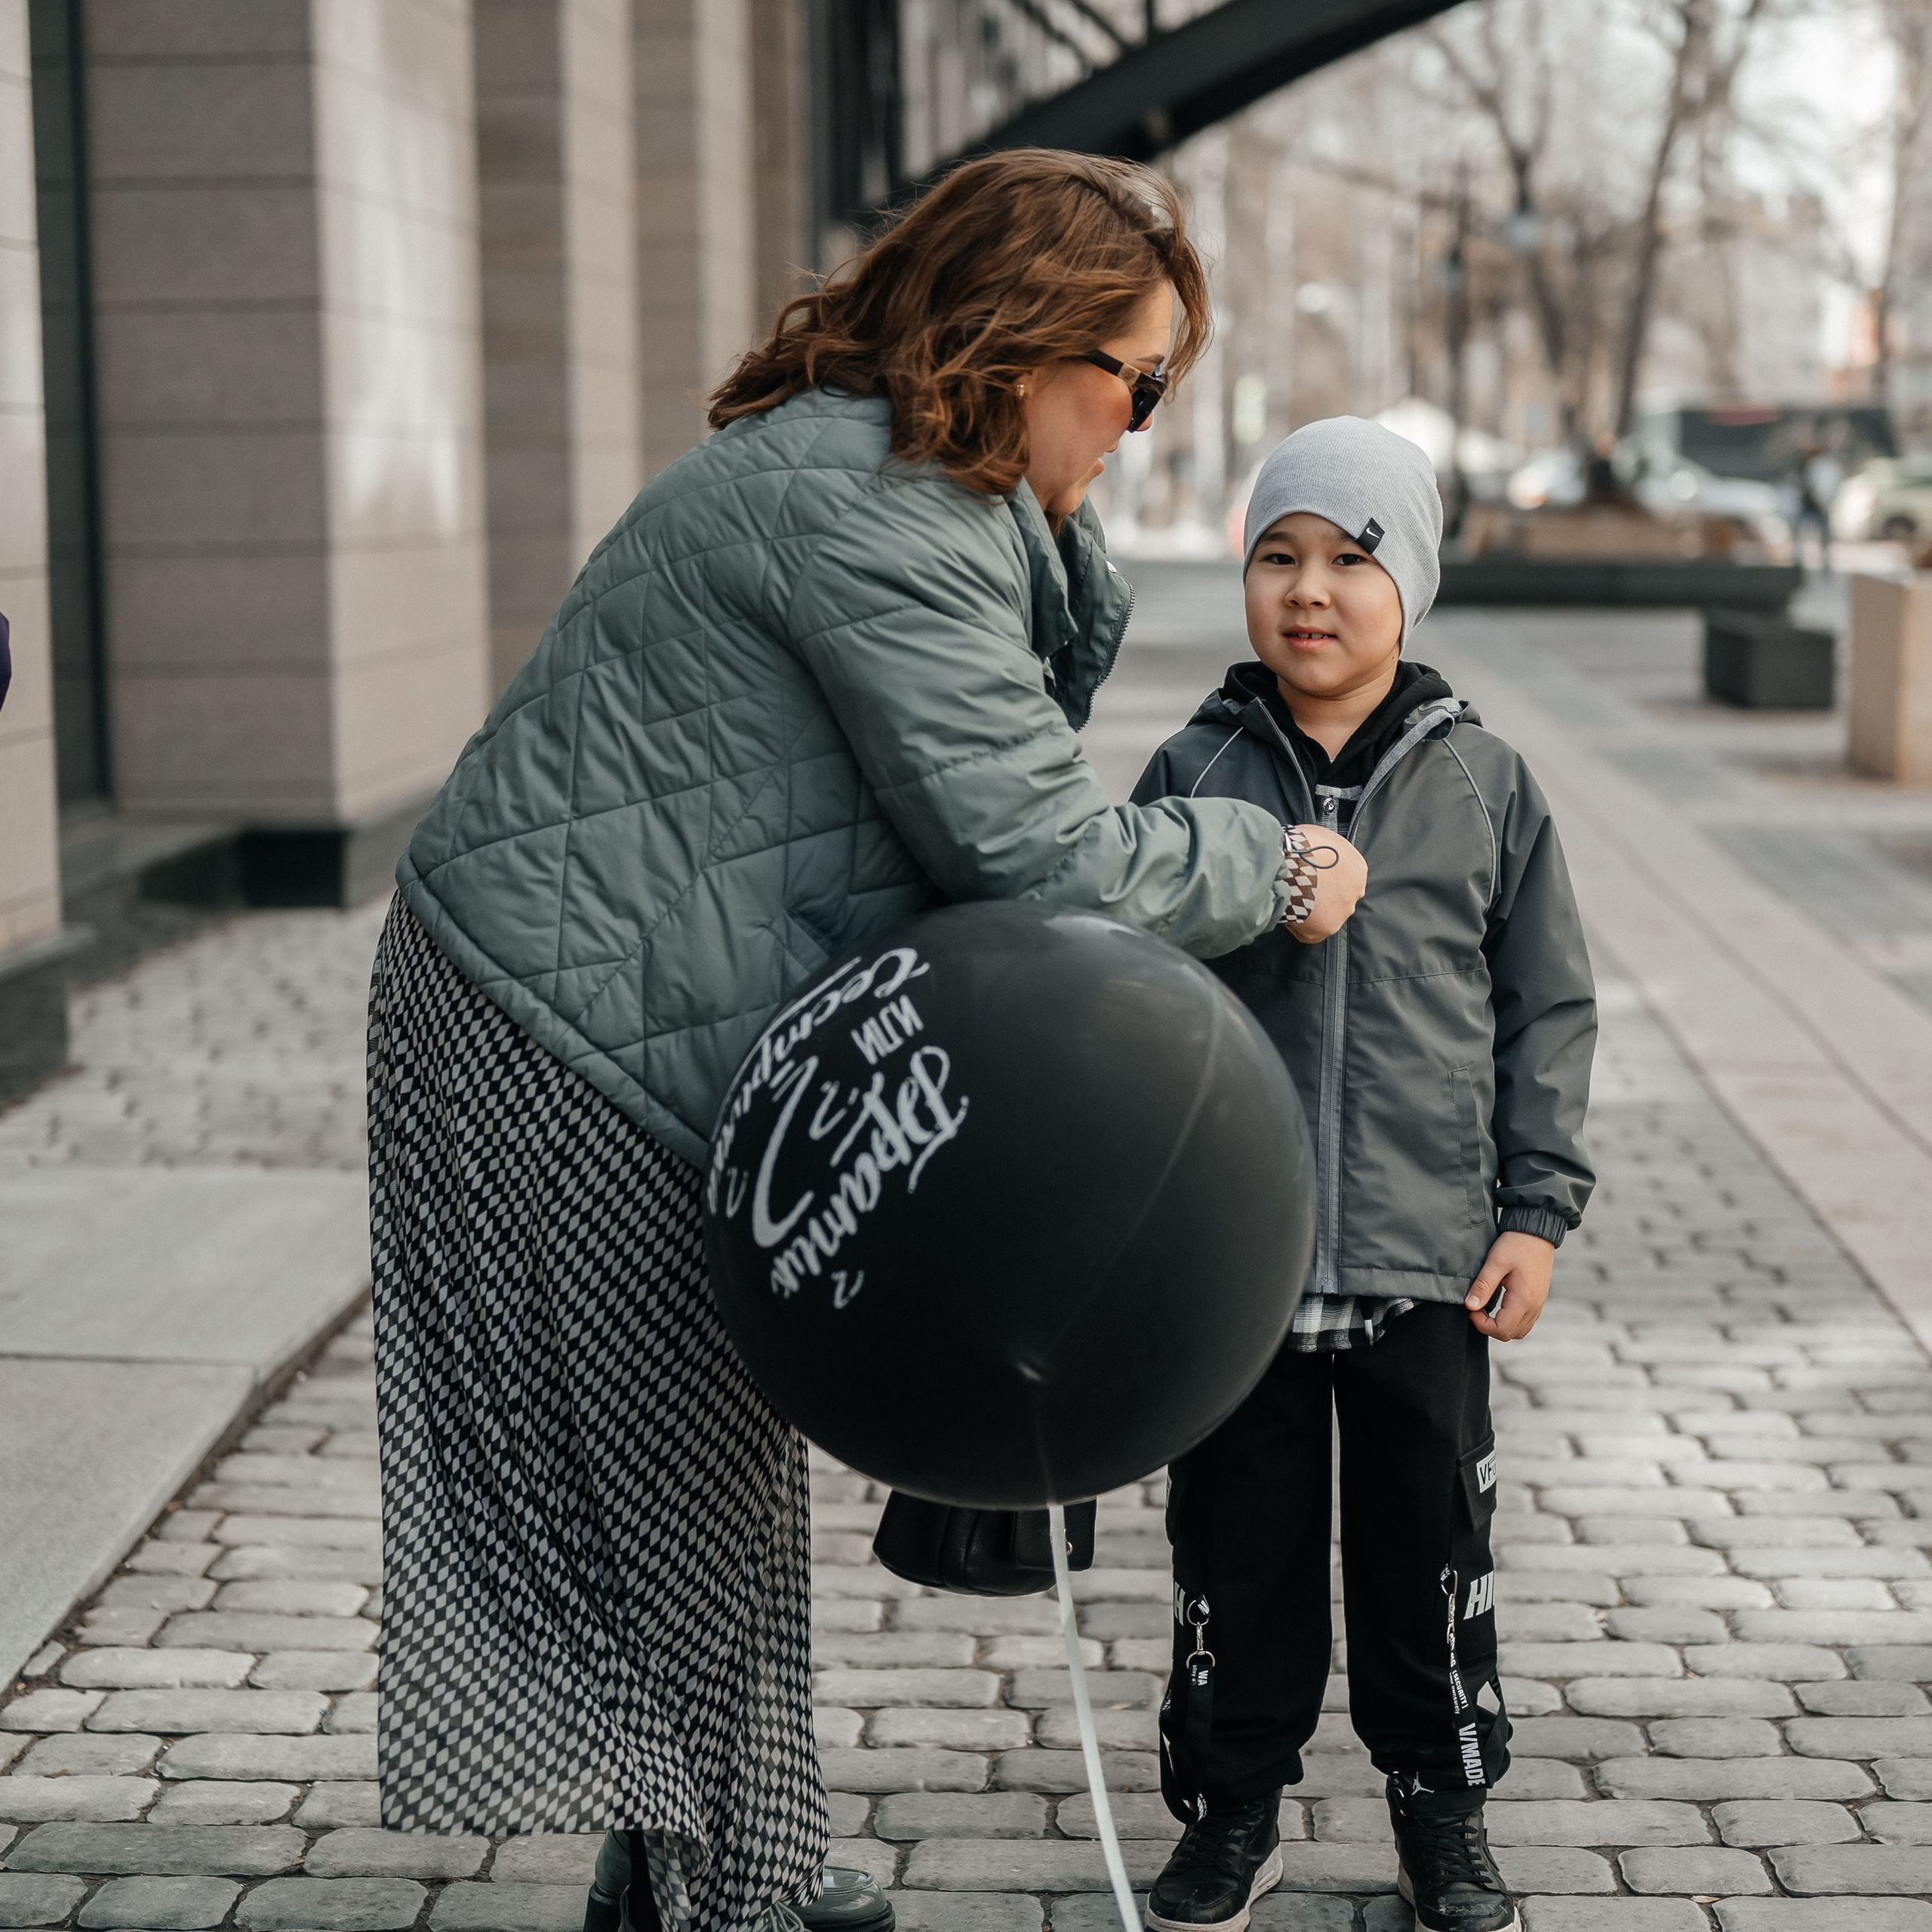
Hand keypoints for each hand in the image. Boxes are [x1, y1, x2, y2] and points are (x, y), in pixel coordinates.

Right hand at [1285, 827, 1365, 943]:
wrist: (1291, 863)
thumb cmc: (1302, 845)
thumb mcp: (1319, 836)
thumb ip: (1324, 851)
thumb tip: (1313, 854)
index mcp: (1357, 868)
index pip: (1344, 878)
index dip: (1324, 879)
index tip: (1309, 878)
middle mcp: (1356, 891)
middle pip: (1338, 898)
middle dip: (1321, 896)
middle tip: (1299, 889)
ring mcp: (1343, 911)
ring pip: (1325, 917)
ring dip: (1310, 912)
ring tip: (1290, 902)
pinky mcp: (1327, 927)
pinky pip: (1310, 934)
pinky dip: (1298, 927)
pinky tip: (1286, 916)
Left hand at [1465, 1231, 1554, 1340]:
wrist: (1538, 1230)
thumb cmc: (1517, 1244)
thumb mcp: (1496, 1262)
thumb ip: (1483, 1286)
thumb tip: (1471, 1306)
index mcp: (1524, 1299)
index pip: (1502, 1329)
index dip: (1482, 1325)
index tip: (1471, 1309)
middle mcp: (1535, 1306)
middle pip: (1511, 1334)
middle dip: (1490, 1327)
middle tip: (1476, 1308)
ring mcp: (1539, 1303)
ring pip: (1520, 1330)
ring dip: (1501, 1325)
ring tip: (1486, 1307)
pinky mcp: (1538, 1298)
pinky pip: (1525, 1320)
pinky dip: (1511, 1319)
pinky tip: (1499, 1304)